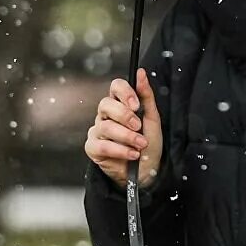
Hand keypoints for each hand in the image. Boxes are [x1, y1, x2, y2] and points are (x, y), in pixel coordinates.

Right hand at [85, 68, 163, 189]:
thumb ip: (146, 96)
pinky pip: (101, 145)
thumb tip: (141, 73)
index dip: (124, 92)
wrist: (148, 172)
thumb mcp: (152, 118)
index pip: (115, 86)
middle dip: (125, 116)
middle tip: (138, 127)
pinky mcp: (93, 148)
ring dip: (127, 137)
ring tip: (140, 144)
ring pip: (105, 127)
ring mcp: (97, 131)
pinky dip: (119, 150)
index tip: (136, 105)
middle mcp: (105, 115)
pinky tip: (132, 155)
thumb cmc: (149, 145)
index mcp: (120, 104)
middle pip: (105, 104)